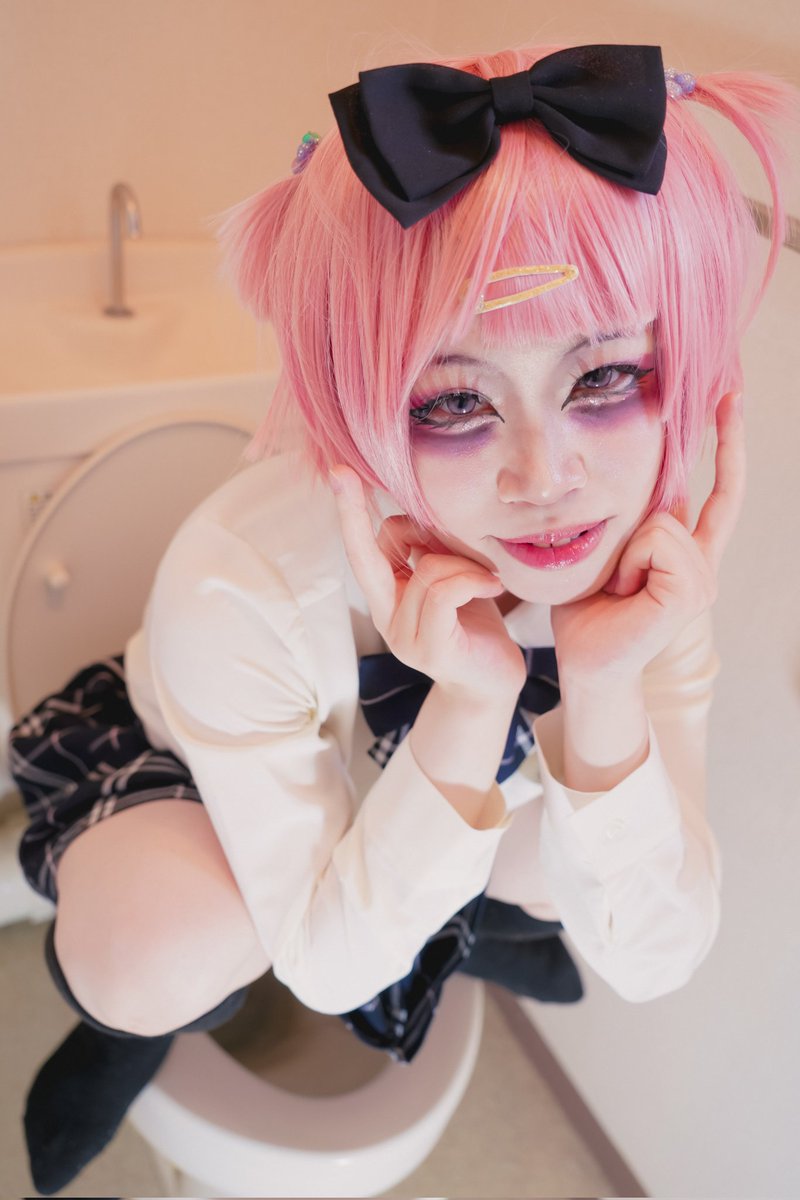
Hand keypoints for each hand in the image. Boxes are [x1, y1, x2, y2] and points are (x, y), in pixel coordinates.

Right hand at [328, 466, 526, 700]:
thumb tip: (415, 518)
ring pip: (427, 568)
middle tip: (343, 472)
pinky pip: (444, 590)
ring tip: (486, 578)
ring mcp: (404, 637)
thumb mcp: (452, 576)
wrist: (495, 682)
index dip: (350, 511)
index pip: (362, 549)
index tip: (337, 472)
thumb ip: (429, 551)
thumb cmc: (475, 623)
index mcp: (387, 596)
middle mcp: (386, 617)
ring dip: (464, 564)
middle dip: (353, 512)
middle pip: (365, 555)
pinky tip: (492, 587)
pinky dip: (473, 580)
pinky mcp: (431, 649)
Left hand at [550, 391, 745, 684]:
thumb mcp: (606, 547)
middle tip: (615, 579)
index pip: (719, 489)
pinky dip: (630, 563)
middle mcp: (703, 561)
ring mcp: (703, 578)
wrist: (585, 662)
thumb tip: (640, 473)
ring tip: (618, 588)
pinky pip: (659, 542)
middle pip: (674, 502)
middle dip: (633, 532)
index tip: (731, 397)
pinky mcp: (693, 592)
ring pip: (662, 522)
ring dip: (625, 552)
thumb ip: (632, 515)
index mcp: (686, 549)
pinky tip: (626, 593)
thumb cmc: (587, 609)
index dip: (728, 443)